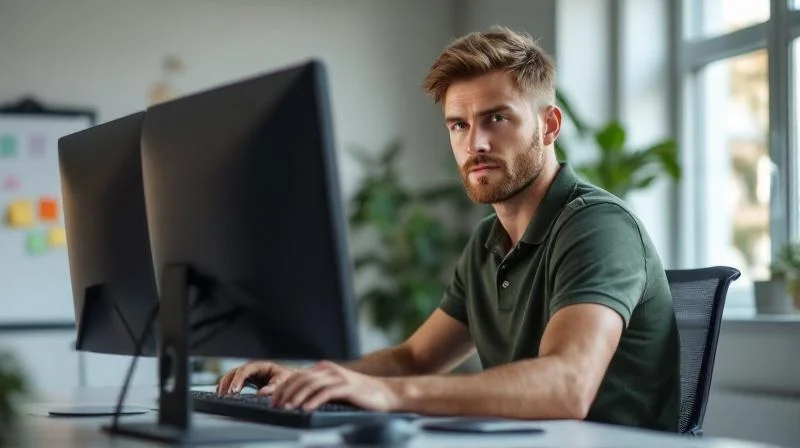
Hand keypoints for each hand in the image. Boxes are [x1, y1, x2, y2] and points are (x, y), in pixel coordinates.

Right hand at [216, 360, 297, 394]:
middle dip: (229, 383)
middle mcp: (252, 368)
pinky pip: (232, 381)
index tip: (234, 390)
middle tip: (225, 395)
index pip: (245, 370)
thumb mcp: (281, 382)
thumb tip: (261, 393)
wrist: (287, 379)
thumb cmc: (285, 379)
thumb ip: (272, 387)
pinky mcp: (245, 379)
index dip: (238, 379)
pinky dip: (225, 386)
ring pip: (231, 375)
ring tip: (221, 396)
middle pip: (235, 372)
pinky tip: (221, 394)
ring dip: (224, 385)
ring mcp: (247, 373)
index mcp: (261, 365)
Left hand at [271, 361, 401, 411]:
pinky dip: (314, 401)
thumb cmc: (360, 396)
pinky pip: (326, 392)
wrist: (386, 394)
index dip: (282, 388)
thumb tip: (297, 401)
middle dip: (285, 393)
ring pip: (311, 385)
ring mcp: (339, 376)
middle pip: (300, 379)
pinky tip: (306, 409)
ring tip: (287, 408)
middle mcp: (330, 369)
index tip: (271, 401)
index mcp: (324, 369)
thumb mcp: (336, 390)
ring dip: (296, 397)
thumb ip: (319, 391)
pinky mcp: (347, 386)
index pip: (297, 376)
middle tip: (275, 406)